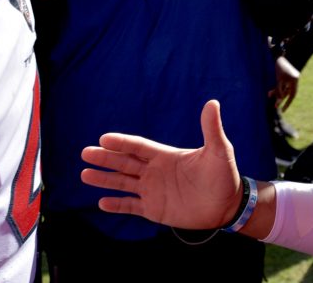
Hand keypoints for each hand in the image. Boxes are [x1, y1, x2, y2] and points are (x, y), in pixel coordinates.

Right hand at [81, 100, 243, 229]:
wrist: (227, 205)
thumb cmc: (223, 176)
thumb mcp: (219, 151)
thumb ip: (211, 129)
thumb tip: (212, 103)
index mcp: (165, 156)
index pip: (138, 146)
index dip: (122, 142)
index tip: (104, 138)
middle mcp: (154, 171)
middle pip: (124, 162)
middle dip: (105, 158)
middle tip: (85, 153)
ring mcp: (153, 191)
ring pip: (123, 183)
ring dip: (104, 179)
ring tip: (85, 175)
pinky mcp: (155, 210)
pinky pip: (131, 206)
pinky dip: (117, 205)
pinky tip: (101, 203)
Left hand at [271, 56, 299, 110]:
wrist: (277, 54)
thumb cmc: (278, 66)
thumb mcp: (278, 80)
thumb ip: (279, 90)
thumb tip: (278, 101)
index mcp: (294, 80)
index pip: (292, 95)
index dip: (287, 103)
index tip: (283, 110)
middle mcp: (294, 79)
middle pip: (287, 92)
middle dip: (280, 98)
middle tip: (274, 106)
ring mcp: (290, 78)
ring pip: (284, 88)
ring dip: (277, 92)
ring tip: (268, 94)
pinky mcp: (286, 76)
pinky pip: (283, 84)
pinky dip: (277, 87)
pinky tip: (271, 91)